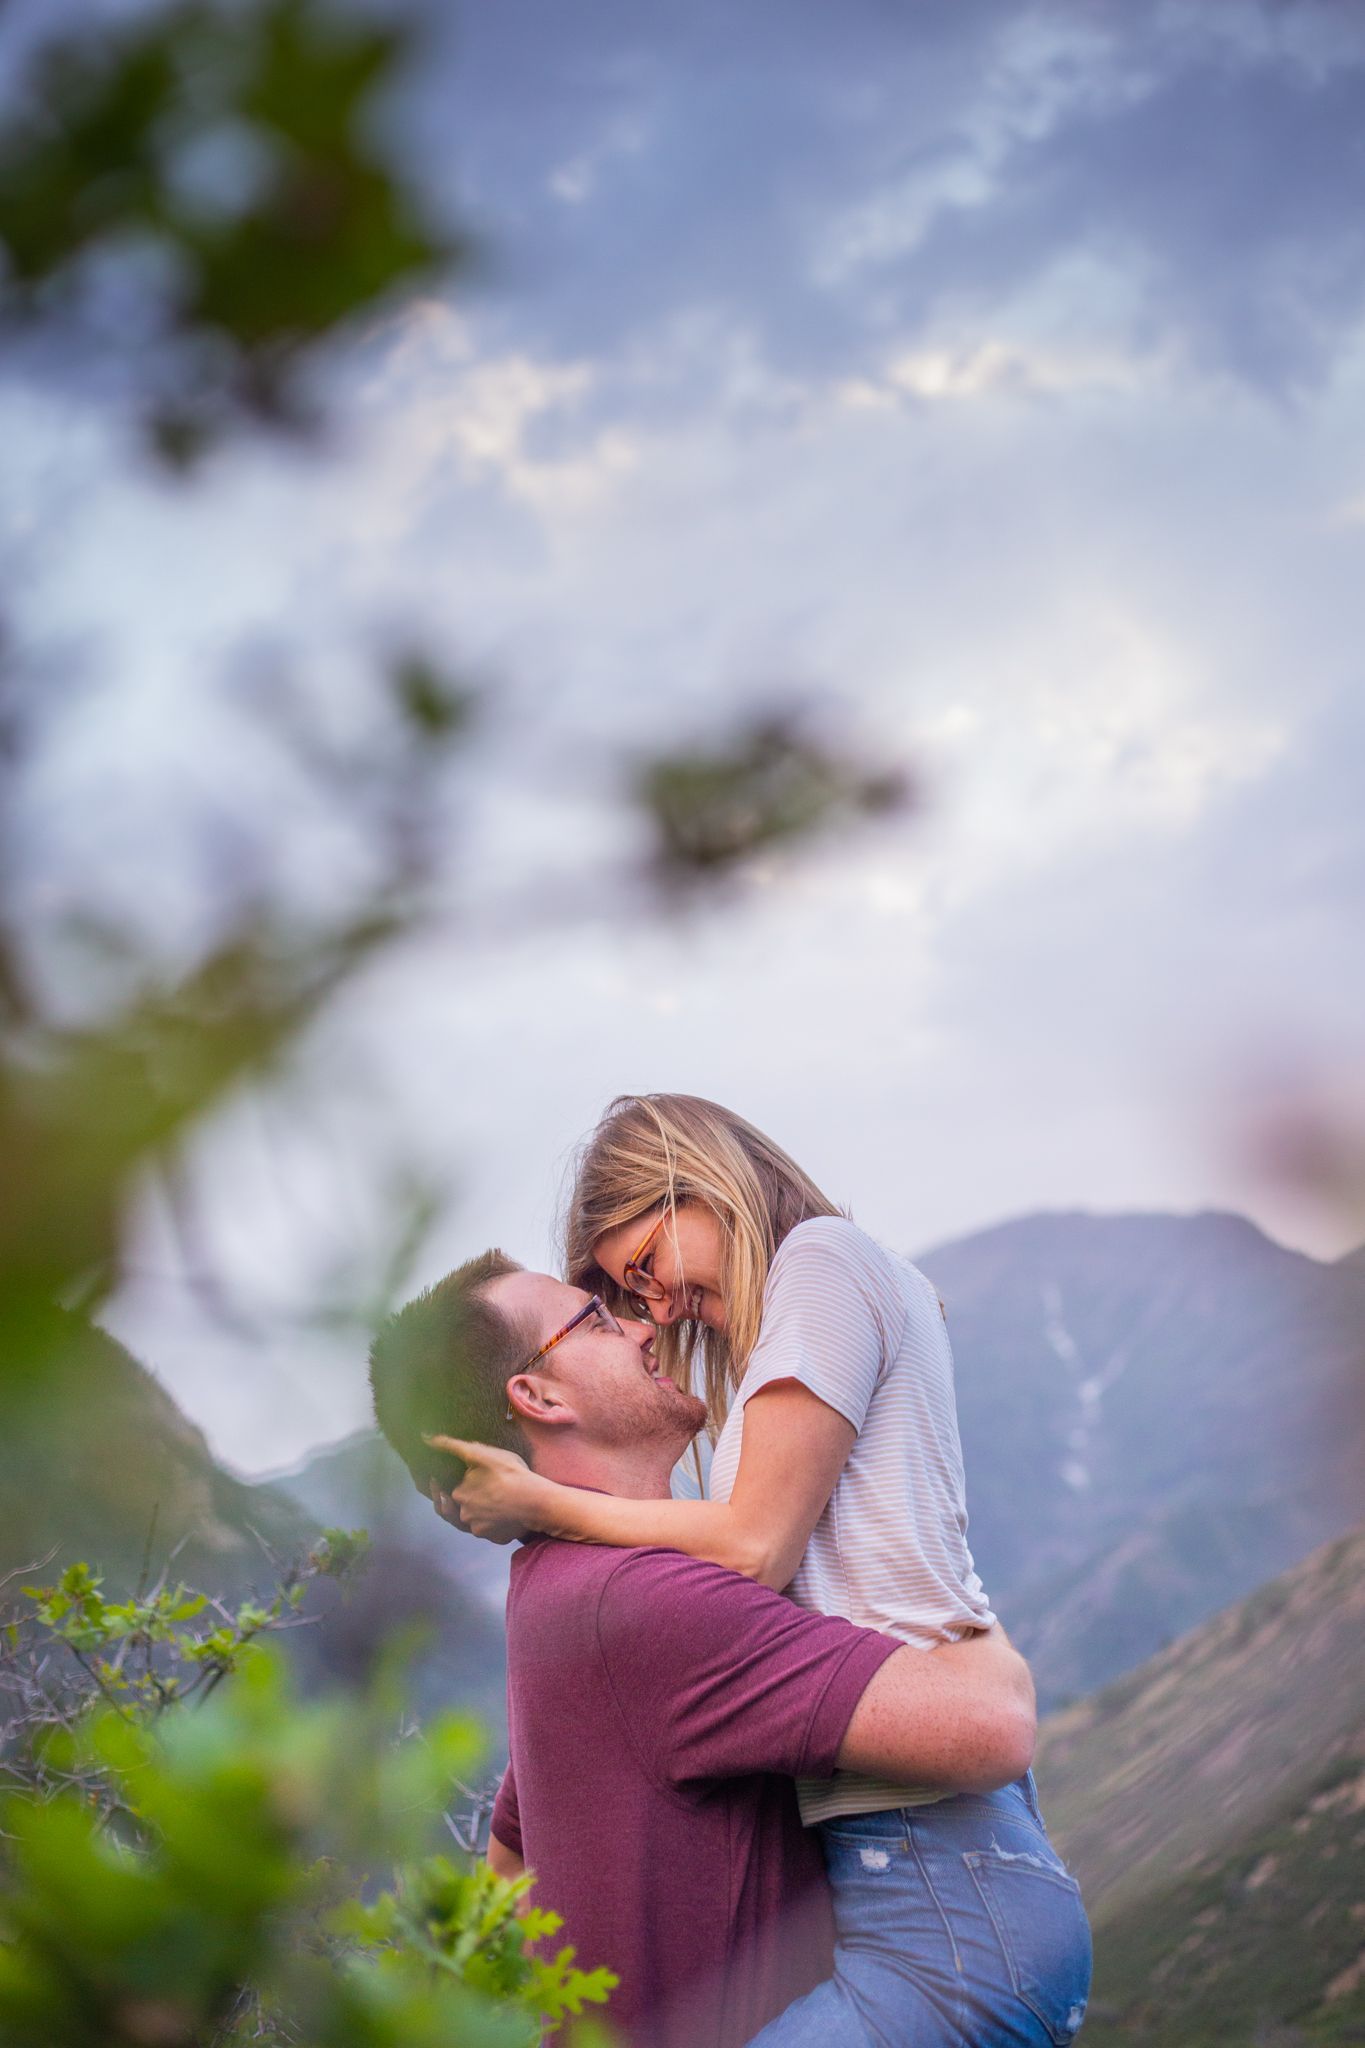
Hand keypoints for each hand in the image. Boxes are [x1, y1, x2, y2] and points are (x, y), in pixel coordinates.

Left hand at [423, 1436, 541, 1544]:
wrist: (536, 1503)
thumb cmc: (510, 1475)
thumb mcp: (481, 1453)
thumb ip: (453, 1446)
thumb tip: (426, 1438)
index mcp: (458, 1494)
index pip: (451, 1489)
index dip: (460, 1482)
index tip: (474, 1476)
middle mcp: (464, 1515)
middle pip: (462, 1505)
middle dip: (471, 1497)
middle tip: (489, 1486)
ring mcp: (479, 1529)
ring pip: (475, 1519)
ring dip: (481, 1511)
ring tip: (497, 1497)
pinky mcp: (494, 1539)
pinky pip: (489, 1530)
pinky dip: (494, 1522)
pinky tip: (505, 1511)